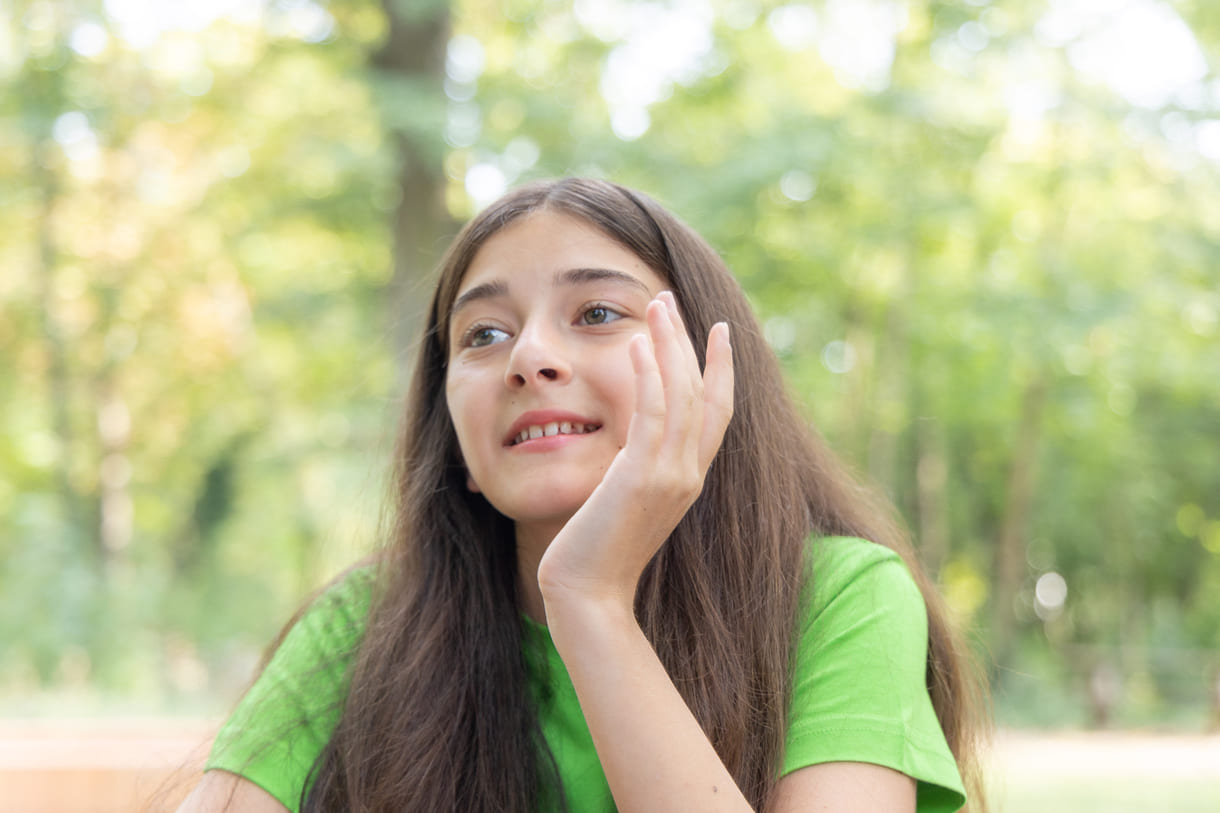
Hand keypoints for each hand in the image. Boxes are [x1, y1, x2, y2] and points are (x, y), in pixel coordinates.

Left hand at [536, 290, 733, 612]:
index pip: (716, 412)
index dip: (721, 369)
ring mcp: (670, 475)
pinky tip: (637, 342)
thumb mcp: (626, 501)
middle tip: (670, 298)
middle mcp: (689, 474)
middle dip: (688, 341)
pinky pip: (652, 411)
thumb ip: (637, 468)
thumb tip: (628, 441)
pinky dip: (649, 372)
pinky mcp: (642, 477)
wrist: (588, 593)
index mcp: (688, 478)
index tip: (717, 330)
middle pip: (703, 392)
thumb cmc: (598, 552)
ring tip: (656, 303)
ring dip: (670, 343)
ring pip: (682, 393)